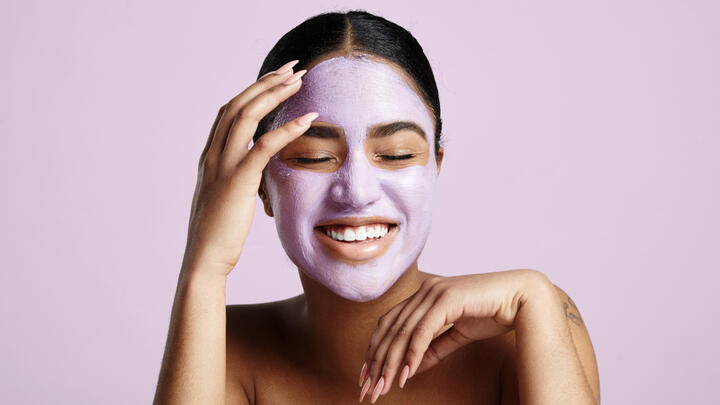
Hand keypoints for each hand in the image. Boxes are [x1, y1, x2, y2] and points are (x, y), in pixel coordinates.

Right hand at [182, 60, 316, 276]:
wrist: (205, 258)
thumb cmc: (219, 233)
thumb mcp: (227, 197)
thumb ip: (239, 176)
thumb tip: (257, 169)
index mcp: (210, 156)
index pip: (230, 111)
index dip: (254, 90)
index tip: (277, 77)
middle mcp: (212, 155)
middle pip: (238, 105)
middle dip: (266, 83)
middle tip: (292, 68)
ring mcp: (222, 166)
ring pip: (246, 117)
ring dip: (274, 94)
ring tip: (298, 80)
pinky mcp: (237, 182)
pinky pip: (263, 147)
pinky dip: (286, 129)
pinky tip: (308, 119)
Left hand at [358, 269, 550, 401]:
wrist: (522, 300)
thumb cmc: (492, 314)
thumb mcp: (457, 335)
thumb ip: (433, 349)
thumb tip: (409, 367)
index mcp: (424, 295)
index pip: (389, 323)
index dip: (374, 349)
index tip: (366, 375)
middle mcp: (425, 290)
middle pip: (390, 329)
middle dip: (377, 361)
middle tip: (369, 389)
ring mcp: (435, 292)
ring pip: (403, 331)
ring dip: (391, 362)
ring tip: (384, 386)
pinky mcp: (447, 298)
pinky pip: (423, 331)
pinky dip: (412, 353)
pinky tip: (405, 374)